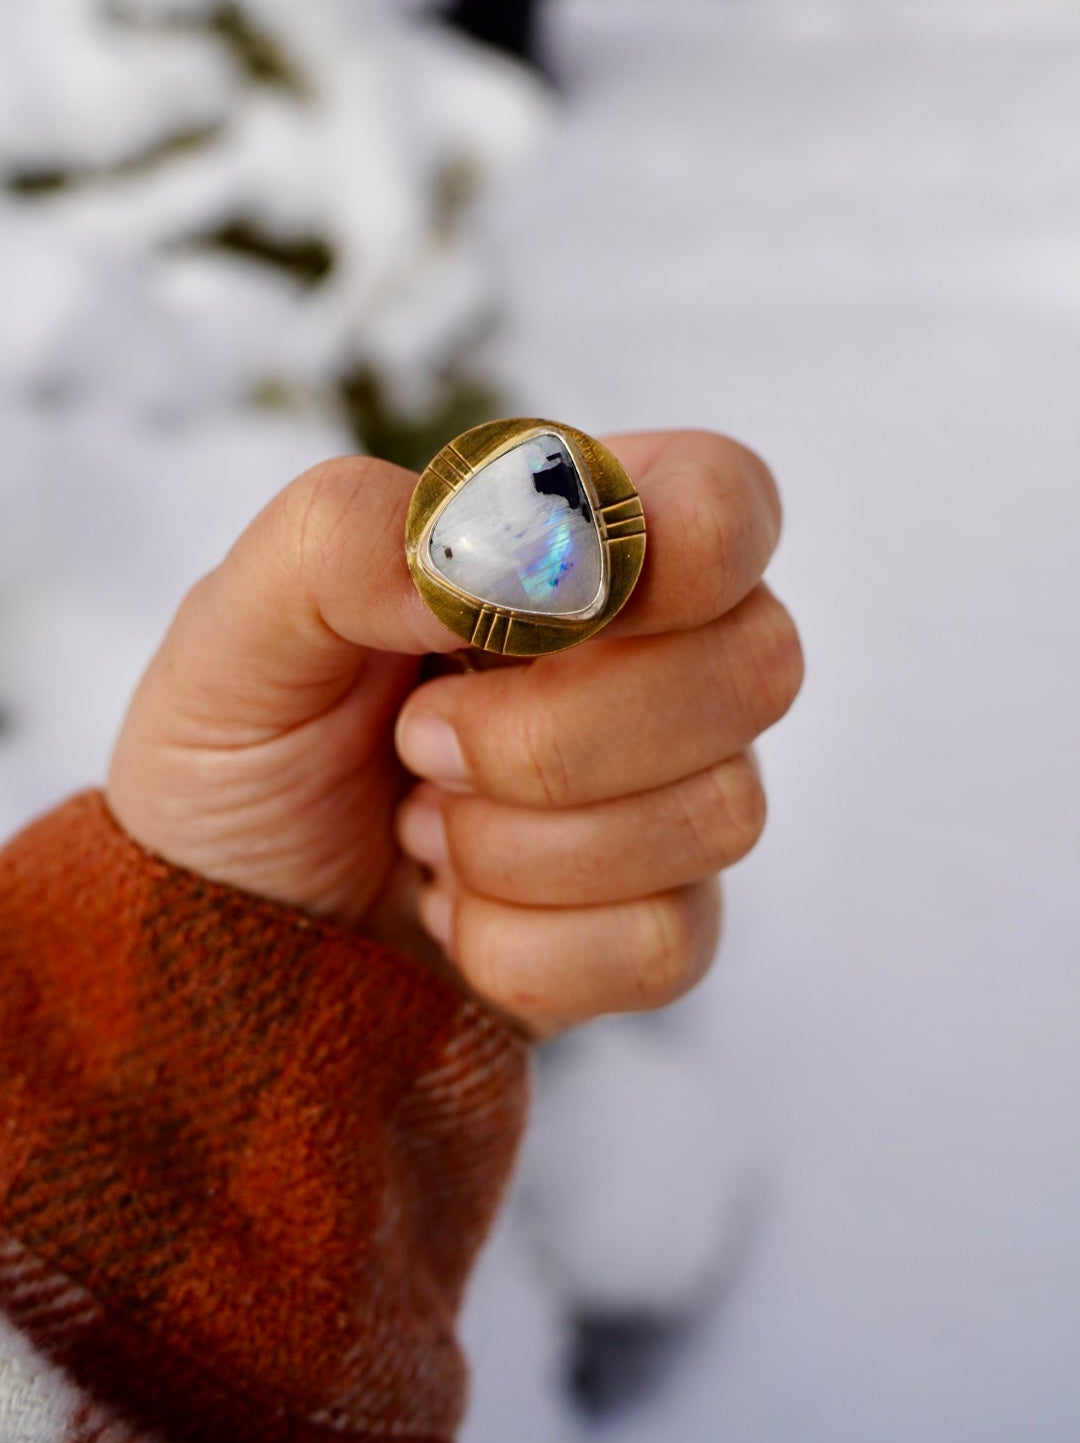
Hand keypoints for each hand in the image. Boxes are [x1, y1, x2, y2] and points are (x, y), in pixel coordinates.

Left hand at [107, 432, 801, 1035]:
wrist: (213, 933)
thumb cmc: (238, 751)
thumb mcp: (237, 619)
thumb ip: (351, 534)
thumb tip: (516, 559)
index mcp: (570, 542)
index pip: (727, 499)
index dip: (671, 556)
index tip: (536, 620)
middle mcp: (652, 657)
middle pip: (758, 662)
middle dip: (555, 731)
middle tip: (420, 741)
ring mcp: (669, 797)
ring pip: (722, 811)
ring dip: (518, 842)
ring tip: (419, 823)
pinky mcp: (656, 927)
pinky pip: (666, 943)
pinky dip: (519, 942)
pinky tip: (451, 910)